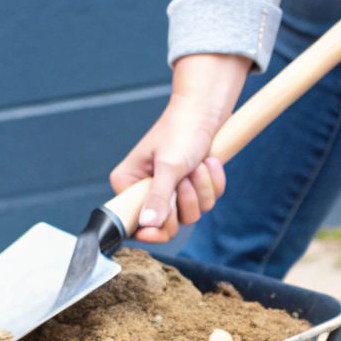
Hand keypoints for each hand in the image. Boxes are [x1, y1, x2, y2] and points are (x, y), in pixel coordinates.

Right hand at [110, 53, 248, 241]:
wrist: (205, 110)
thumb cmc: (181, 130)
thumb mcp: (169, 165)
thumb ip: (159, 197)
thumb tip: (146, 224)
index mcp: (128, 184)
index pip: (136, 224)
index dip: (154, 229)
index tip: (169, 219)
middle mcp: (145, 192)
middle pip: (169, 224)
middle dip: (185, 200)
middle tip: (185, 175)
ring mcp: (170, 192)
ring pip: (191, 215)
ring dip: (201, 188)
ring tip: (197, 163)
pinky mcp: (190, 189)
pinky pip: (206, 203)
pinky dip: (212, 183)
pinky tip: (208, 163)